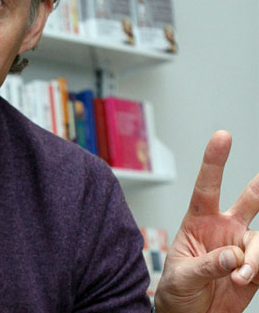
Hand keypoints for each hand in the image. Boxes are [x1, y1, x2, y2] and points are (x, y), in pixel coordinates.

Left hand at [155, 131, 258, 311]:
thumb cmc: (176, 291)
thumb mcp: (182, 276)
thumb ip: (208, 265)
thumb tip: (236, 256)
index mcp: (198, 223)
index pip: (205, 187)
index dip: (214, 161)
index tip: (223, 136)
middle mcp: (223, 230)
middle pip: (248, 202)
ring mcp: (242, 248)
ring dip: (256, 259)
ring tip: (241, 278)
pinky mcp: (256, 269)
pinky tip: (250, 281)